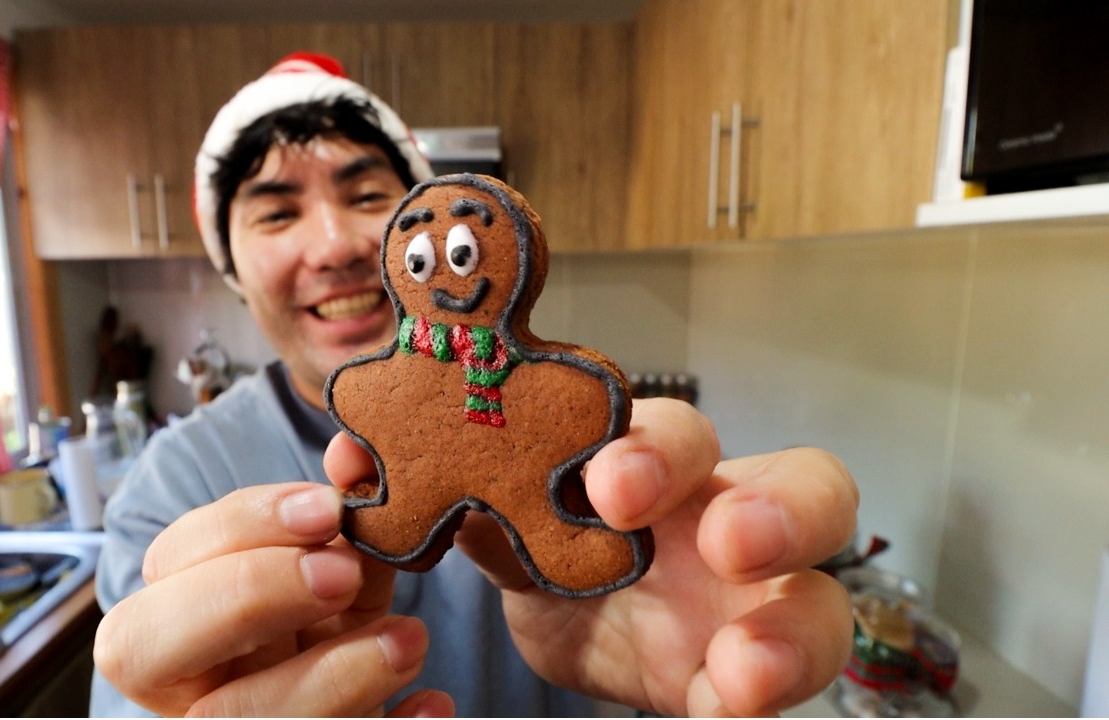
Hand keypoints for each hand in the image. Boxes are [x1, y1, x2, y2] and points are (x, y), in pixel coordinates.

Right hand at [92, 482, 453, 716]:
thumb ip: (337, 525)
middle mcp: (182, 682)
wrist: (364, 698)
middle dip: (247, 596)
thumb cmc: (333, 626)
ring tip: (410, 639)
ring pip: (228, 719)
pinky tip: (432, 706)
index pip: (165, 560)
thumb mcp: (335, 575)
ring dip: (330, 675)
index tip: (327, 508)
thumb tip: (351, 454)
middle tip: (345, 573)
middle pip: (142, 648)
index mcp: (180, 616)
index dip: (242, 529)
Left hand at [326, 398, 856, 715]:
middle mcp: (720, 518)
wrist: (563, 612)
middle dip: (777, 510)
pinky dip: (750, 705)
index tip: (608, 485)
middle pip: (808, 489)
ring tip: (743, 673)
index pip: (684, 432)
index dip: (659, 450)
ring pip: (821, 602)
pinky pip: (770, 693)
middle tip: (730, 544)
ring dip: (790, 633)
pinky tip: (722, 712)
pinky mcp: (738, 678)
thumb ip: (445, 485)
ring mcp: (748, 602)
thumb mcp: (494, 510)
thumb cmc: (537, 534)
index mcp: (652, 463)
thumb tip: (348, 464)